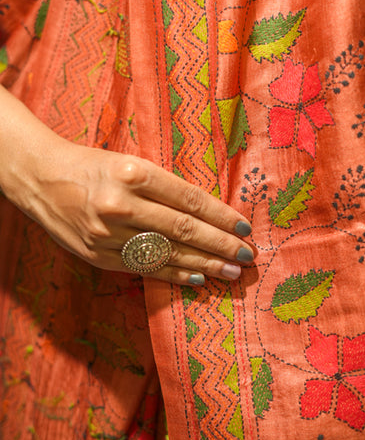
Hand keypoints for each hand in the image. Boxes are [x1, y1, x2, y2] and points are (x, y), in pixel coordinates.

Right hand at [20, 141, 253, 284]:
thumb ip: (165, 187)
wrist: (43, 179)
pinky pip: (145, 268)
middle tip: (247, 256)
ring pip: (167, 253)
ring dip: (204, 264)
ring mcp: (108, 234)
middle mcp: (121, 204)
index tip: (244, 227)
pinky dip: (175, 274)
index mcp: (133, 173)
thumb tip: (209, 214)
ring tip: (231, 272)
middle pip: (183, 230)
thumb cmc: (94, 166)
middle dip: (221, 245)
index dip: (221, 216)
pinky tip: (198, 277)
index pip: (190, 200)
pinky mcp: (99, 256)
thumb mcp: (131, 162)